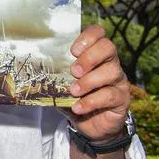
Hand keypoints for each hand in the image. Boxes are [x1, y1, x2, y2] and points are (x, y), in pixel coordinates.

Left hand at [67, 24, 130, 139]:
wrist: (89, 125)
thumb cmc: (75, 98)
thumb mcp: (62, 83)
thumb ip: (56, 74)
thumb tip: (36, 69)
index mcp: (96, 54)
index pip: (98, 33)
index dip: (87, 37)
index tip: (72, 51)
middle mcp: (110, 63)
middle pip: (108, 48)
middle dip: (89, 58)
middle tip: (74, 71)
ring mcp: (119, 80)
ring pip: (111, 71)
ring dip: (89, 81)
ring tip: (73, 91)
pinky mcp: (122, 99)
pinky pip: (110, 95)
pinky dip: (91, 101)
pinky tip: (78, 107)